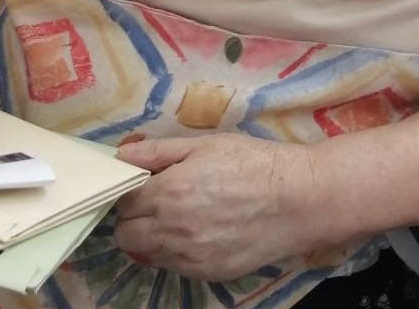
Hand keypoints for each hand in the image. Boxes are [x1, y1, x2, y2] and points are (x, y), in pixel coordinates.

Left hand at [115, 134, 320, 280]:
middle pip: (125, 234)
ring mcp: (189, 256)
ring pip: (145, 254)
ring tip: (176, 216)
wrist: (297, 199)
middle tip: (154, 201)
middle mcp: (173, 229)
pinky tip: (194, 232)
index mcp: (170, 191)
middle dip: (132, 217)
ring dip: (150, 236)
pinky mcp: (206, 273)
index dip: (130, 189)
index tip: (143, 183)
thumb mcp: (205, 144)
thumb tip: (121, 154)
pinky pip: (172, 266)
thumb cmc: (252, 162)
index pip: (124, 200)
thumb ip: (158, 151)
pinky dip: (173, 251)